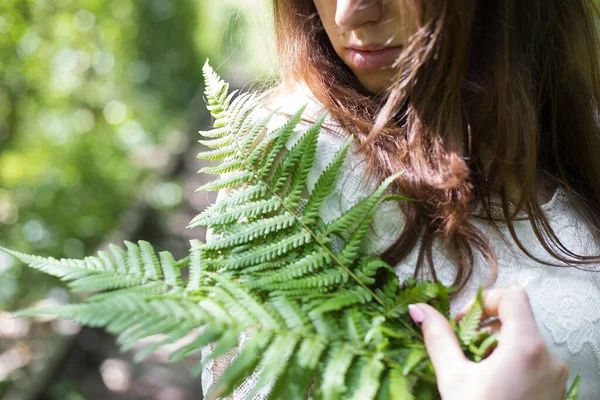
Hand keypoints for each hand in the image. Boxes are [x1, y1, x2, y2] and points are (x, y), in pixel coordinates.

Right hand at [408, 286, 568, 399]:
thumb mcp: (454, 377)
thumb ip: (438, 337)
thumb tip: (421, 311)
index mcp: (525, 347)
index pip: (513, 296)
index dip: (485, 301)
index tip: (465, 320)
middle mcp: (547, 357)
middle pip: (516, 318)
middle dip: (485, 327)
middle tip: (464, 347)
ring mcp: (554, 374)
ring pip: (523, 340)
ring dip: (496, 347)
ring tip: (476, 370)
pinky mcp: (554, 389)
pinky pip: (532, 361)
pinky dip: (509, 362)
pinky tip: (491, 384)